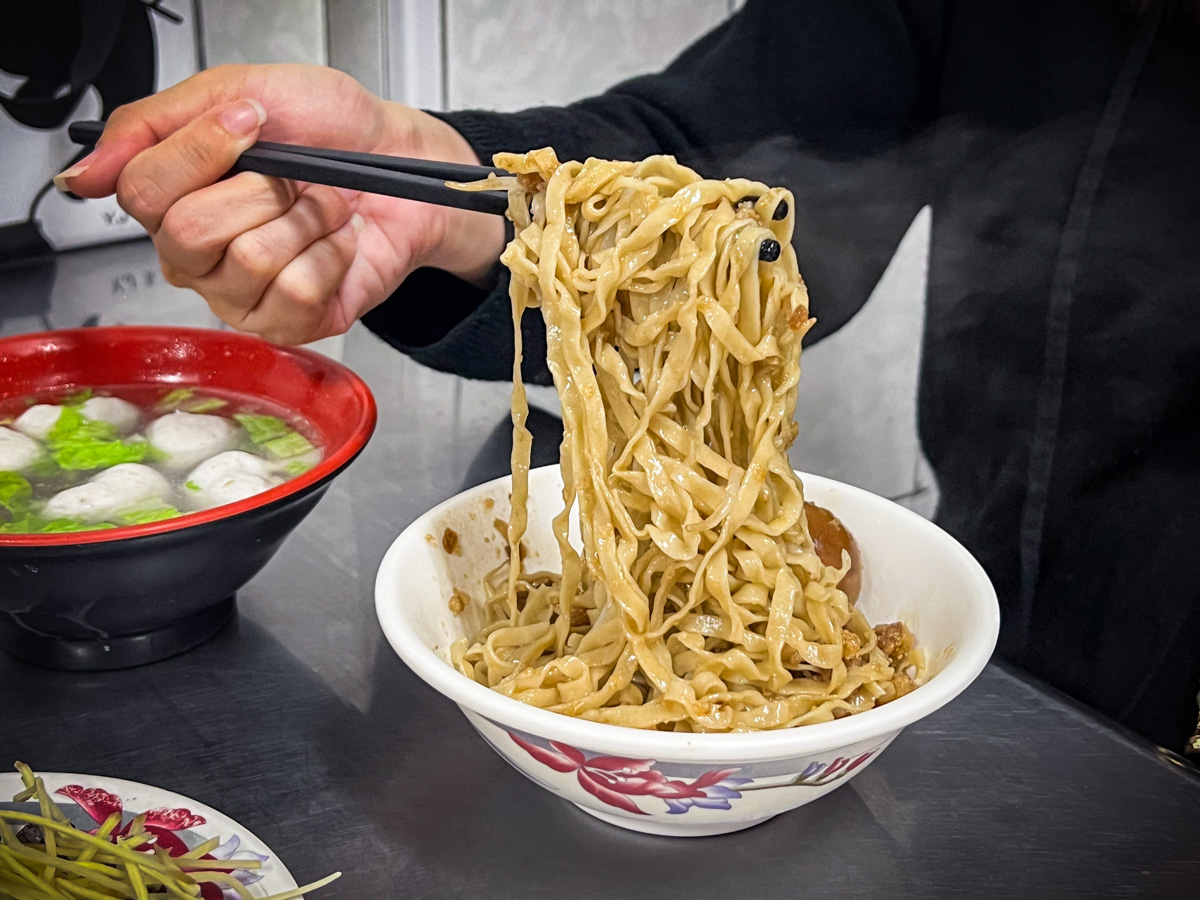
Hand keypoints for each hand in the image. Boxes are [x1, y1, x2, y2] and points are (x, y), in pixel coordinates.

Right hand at [58, 64, 506, 344]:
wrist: (403, 164)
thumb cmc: (331, 129)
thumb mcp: (240, 89)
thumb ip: (151, 124)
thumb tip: (85, 174)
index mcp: (172, 196)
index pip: (143, 189)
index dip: (201, 151)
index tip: (252, 120)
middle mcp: (198, 254)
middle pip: (189, 232)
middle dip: (261, 189)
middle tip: (292, 179)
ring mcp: (241, 295)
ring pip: (251, 259)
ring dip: (305, 219)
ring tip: (320, 210)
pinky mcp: (289, 324)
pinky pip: (297, 291)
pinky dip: (332, 255)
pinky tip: (336, 244)